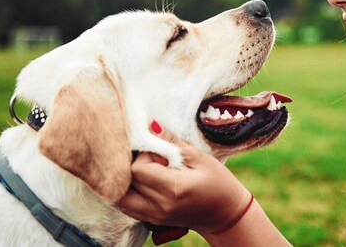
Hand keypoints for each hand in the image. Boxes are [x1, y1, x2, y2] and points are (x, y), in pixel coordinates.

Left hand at [116, 122, 252, 234]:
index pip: (138, 168)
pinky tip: (145, 182)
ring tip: (146, 170)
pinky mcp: (151, 220)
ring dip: (127, 179)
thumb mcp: (200, 158)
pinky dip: (129, 191)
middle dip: (133, 165)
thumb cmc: (218, 183)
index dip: (143, 154)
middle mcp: (159, 206)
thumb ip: (172, 143)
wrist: (225, 214)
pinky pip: (126, 205)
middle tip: (152, 158)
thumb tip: (150, 125)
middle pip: (126, 181)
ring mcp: (153, 216)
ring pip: (120, 195)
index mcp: (173, 189)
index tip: (158, 150)